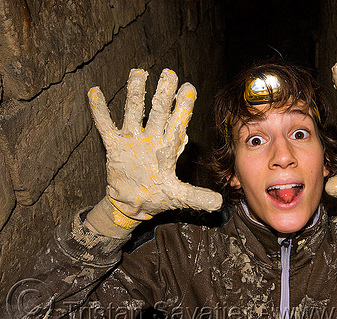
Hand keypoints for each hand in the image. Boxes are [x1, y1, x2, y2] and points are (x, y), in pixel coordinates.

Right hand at [88, 68, 221, 219]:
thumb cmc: (158, 197)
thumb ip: (197, 197)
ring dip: (135, 93)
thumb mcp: (179, 196)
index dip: (183, 106)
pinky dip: (99, 110)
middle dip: (163, 93)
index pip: (178, 122)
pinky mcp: (114, 146)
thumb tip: (219, 203)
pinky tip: (95, 91)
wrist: (133, 204)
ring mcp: (132, 140)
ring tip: (138, 73)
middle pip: (158, 111)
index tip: (190, 88)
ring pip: (133, 111)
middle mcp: (151, 138)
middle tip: (169, 73)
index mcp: (168, 147)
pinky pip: (105, 125)